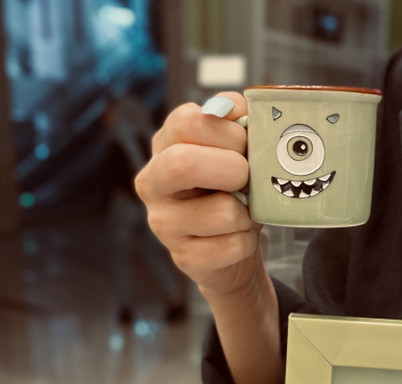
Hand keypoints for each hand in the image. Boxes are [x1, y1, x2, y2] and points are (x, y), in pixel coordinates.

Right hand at [135, 92, 263, 296]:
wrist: (231, 249)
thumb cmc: (233, 191)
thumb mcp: (237, 151)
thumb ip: (237, 122)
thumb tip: (237, 108)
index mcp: (165, 146)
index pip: (187, 122)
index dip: (227, 132)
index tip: (244, 145)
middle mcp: (153, 182)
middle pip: (183, 164)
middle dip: (233, 169)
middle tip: (247, 177)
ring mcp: (164, 223)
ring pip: (221, 212)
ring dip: (248, 212)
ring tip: (244, 213)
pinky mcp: (184, 258)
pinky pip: (231, 246)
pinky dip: (248, 242)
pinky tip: (239, 238)